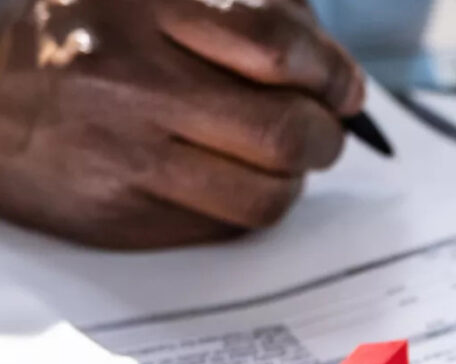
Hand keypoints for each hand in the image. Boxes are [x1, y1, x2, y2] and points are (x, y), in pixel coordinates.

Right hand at [0, 0, 363, 248]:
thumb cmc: (90, 37)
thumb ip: (253, 15)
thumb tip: (339, 79)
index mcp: (150, 7)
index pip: (279, 46)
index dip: (331, 73)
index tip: (343, 89)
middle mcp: (136, 82)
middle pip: (285, 133)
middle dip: (324, 138)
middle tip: (320, 133)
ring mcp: (128, 156)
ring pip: (265, 196)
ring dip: (292, 183)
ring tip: (278, 163)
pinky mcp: (124, 216)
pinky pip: (226, 228)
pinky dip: (248, 207)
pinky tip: (232, 181)